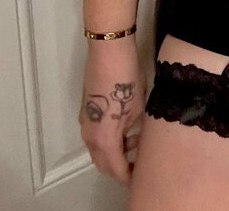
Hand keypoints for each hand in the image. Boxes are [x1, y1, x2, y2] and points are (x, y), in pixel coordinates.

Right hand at [79, 37, 144, 186]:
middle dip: (120, 168)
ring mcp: (85, 123)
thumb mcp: (138, 109)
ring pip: (98, 149)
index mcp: (104, 141)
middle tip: (139, 165)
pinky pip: (96, 135)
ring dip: (115, 153)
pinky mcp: (86, 111)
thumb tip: (137, 142)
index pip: (116, 170)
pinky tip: (127, 130)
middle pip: (104, 163)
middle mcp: (90, 137)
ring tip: (137, 142)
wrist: (108, 51)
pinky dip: (109, 140)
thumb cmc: (126, 80)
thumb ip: (136, 132)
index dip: (129, 177)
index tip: (142, 177)